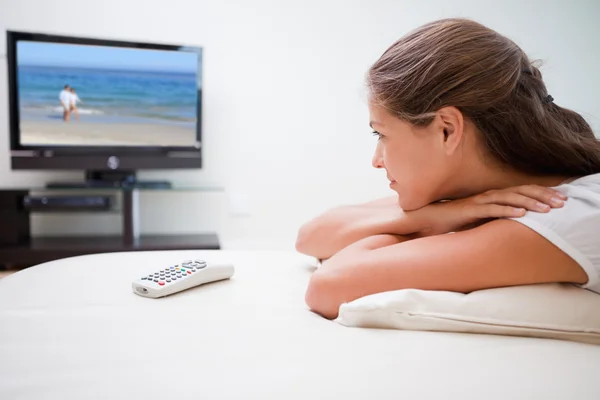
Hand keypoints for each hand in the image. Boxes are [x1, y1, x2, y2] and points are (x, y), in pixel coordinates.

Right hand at [409, 184, 566, 236]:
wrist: (431, 218)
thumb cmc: (457, 220)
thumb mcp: (483, 221)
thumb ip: (500, 220)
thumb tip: (520, 226)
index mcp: (495, 196)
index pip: (524, 191)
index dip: (543, 194)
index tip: (562, 200)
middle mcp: (490, 195)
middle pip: (522, 191)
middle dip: (544, 196)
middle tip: (562, 203)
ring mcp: (480, 201)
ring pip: (510, 198)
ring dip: (530, 203)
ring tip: (547, 209)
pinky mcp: (471, 209)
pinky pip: (492, 209)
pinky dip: (508, 210)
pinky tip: (521, 214)